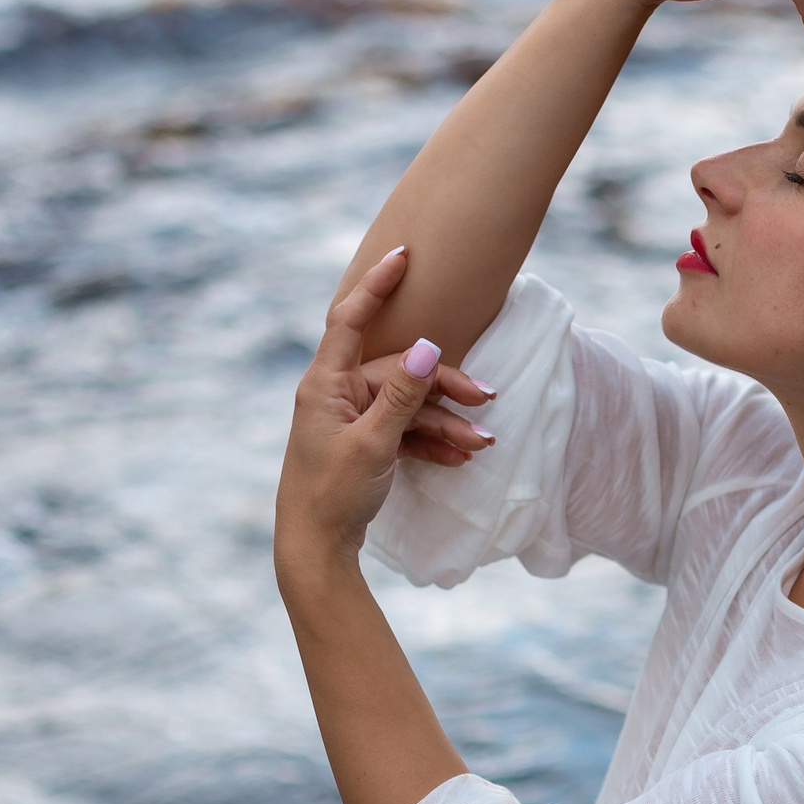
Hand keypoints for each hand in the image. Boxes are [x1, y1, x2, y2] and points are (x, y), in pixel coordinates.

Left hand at [275, 246, 496, 563]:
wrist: (316, 549)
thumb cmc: (333, 494)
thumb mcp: (373, 443)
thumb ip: (401, 395)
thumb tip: (426, 346)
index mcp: (326, 385)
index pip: (349, 319)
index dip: (376, 285)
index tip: (404, 255)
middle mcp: (337, 394)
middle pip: (400, 373)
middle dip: (445, 387)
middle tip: (488, 400)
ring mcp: (352, 419)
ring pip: (409, 405)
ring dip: (446, 422)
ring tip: (482, 444)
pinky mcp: (365, 442)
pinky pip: (405, 429)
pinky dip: (432, 441)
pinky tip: (460, 458)